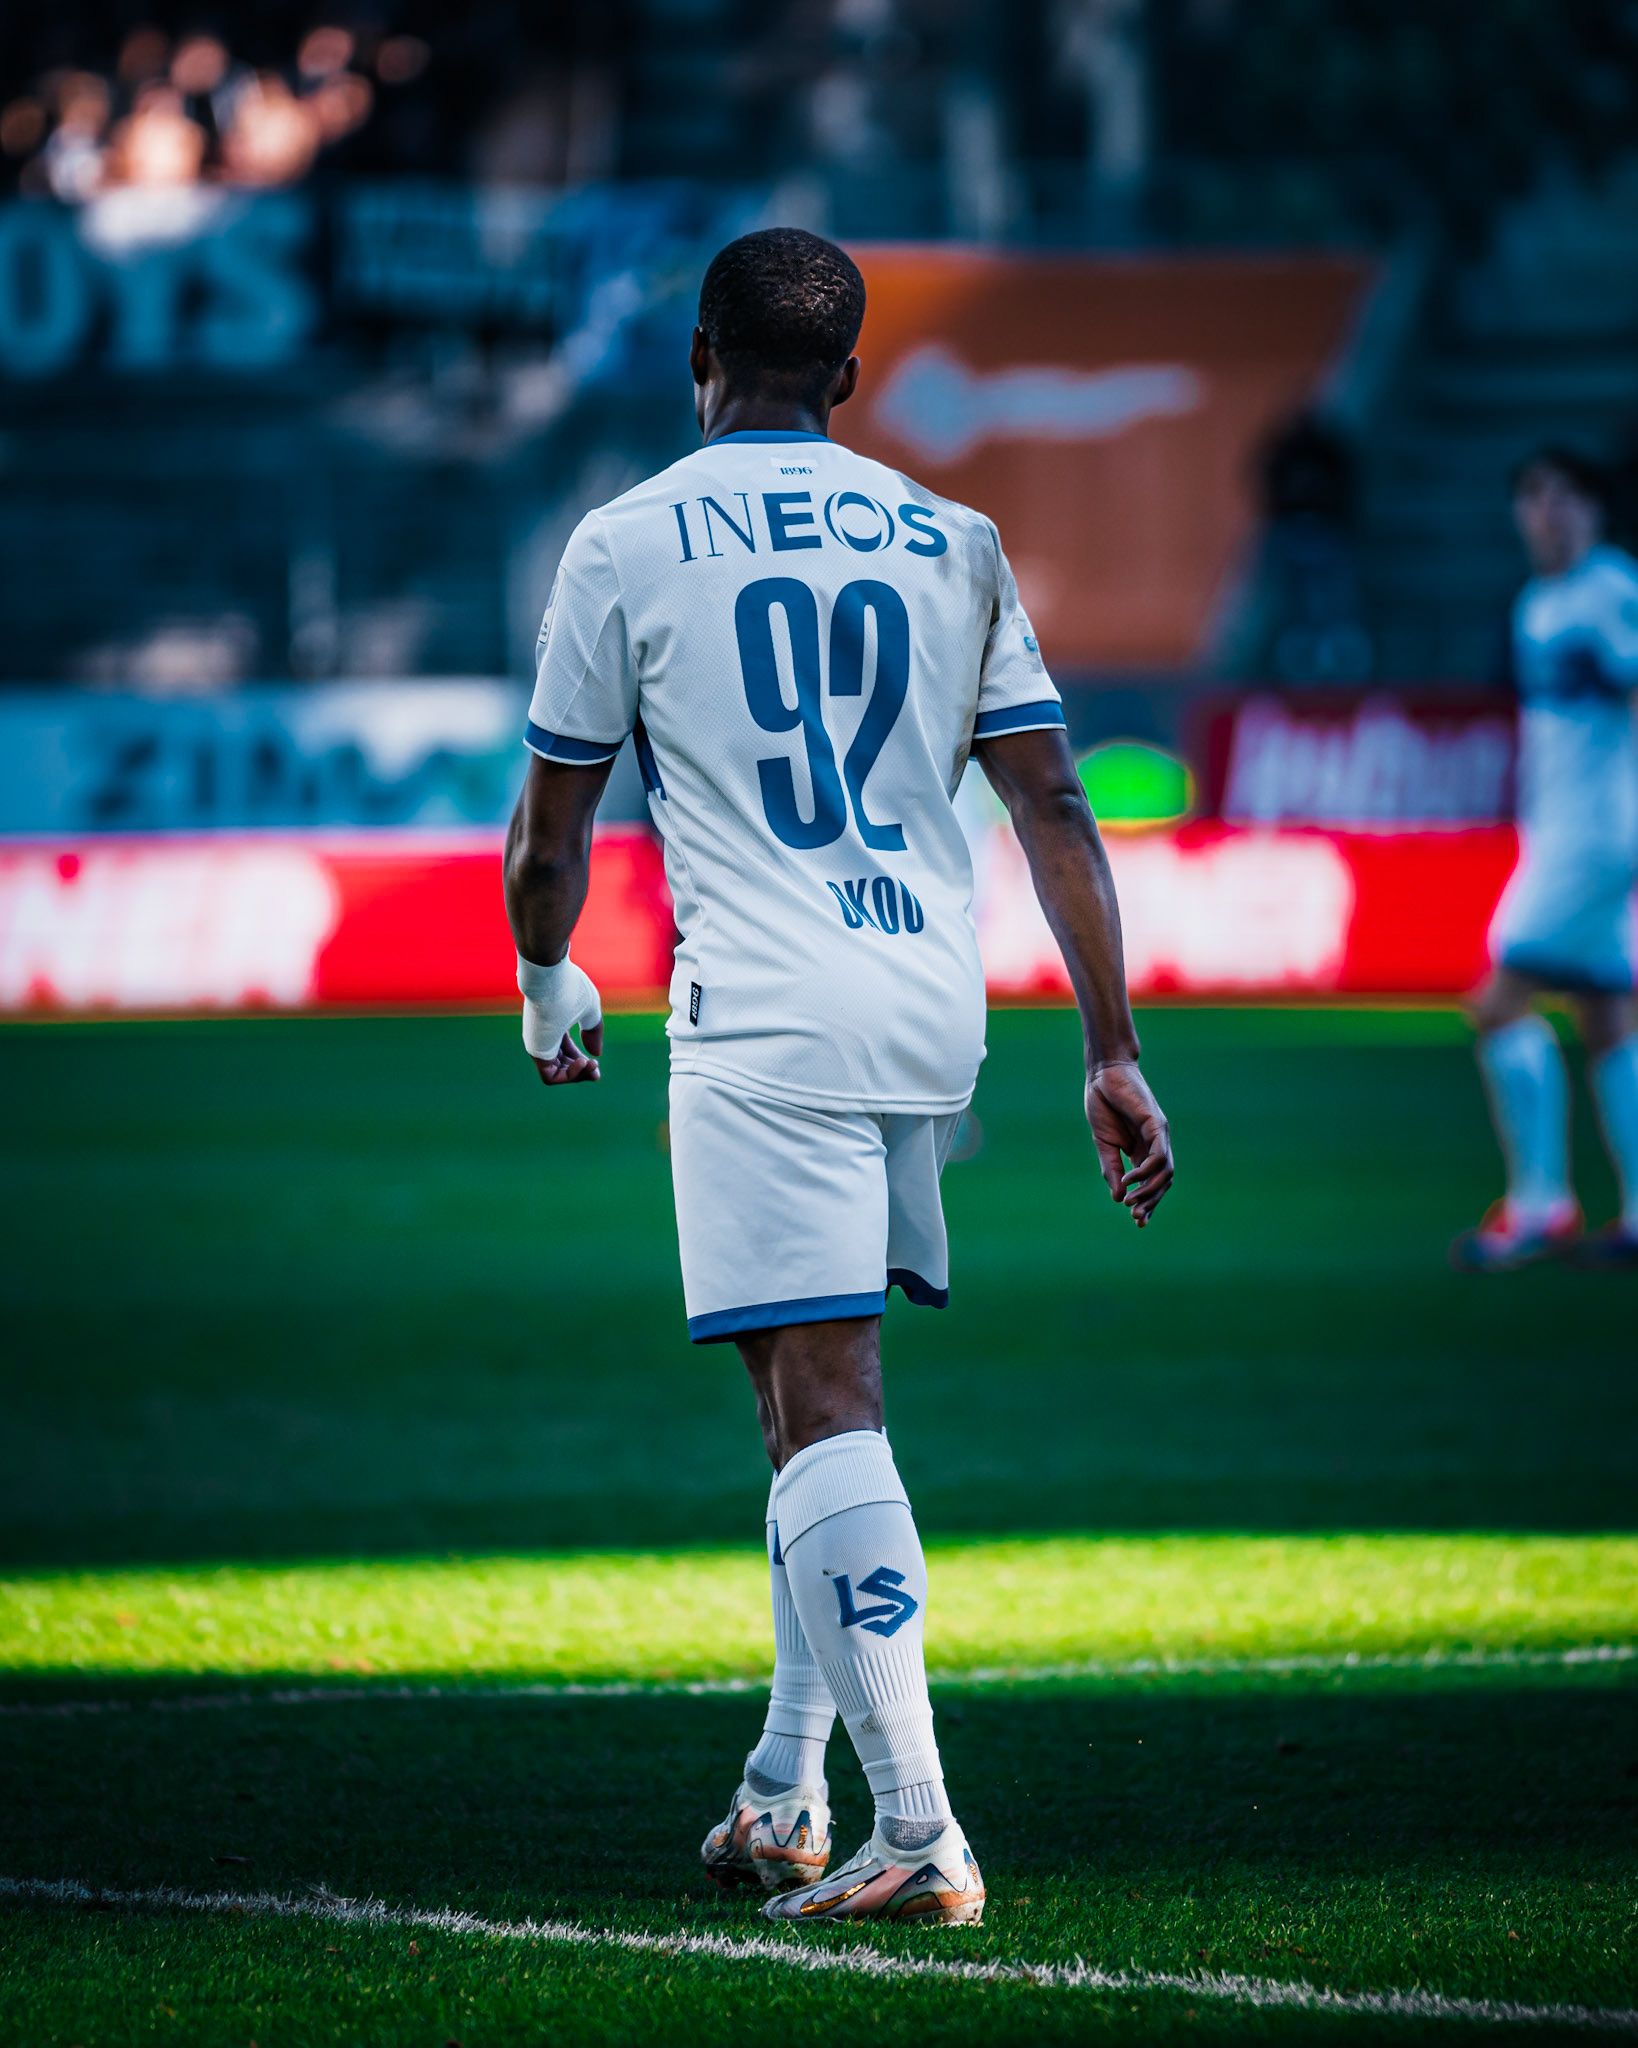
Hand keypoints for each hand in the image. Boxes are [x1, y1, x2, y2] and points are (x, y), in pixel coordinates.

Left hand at [518, 954, 602, 1086]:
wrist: (550, 975)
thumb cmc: (570, 987)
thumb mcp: (589, 1010)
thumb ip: (593, 1032)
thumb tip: (595, 1055)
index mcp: (555, 1025)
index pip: (566, 1050)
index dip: (581, 1060)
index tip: (596, 1062)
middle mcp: (544, 1037)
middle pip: (562, 1064)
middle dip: (582, 1071)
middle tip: (596, 1069)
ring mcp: (538, 1044)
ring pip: (557, 1073)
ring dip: (578, 1074)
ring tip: (591, 1063)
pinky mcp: (536, 1051)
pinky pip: (549, 1076)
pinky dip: (568, 1075)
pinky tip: (581, 1061)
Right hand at [1085, 1061, 1172, 1225]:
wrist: (1103, 1074)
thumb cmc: (1103, 1104)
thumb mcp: (1104, 1144)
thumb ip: (1111, 1169)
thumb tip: (1118, 1198)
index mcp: (1142, 1151)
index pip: (1151, 1183)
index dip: (1148, 1203)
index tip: (1138, 1222)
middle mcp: (1155, 1145)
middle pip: (1162, 1182)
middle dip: (1151, 1202)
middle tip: (1136, 1218)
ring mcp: (1158, 1135)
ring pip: (1165, 1171)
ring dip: (1150, 1190)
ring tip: (1131, 1203)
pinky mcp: (1156, 1124)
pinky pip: (1158, 1154)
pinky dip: (1146, 1171)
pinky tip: (1131, 1179)